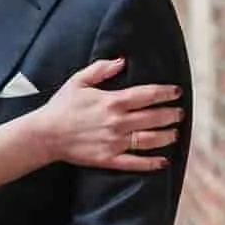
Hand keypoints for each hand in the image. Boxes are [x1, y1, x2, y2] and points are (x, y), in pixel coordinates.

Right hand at [38, 62, 185, 171]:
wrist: (45, 134)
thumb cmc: (62, 106)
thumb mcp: (79, 81)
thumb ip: (101, 69)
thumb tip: (122, 60)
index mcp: (112, 101)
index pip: (148, 95)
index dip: (166, 93)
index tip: (176, 92)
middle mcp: (117, 122)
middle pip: (154, 117)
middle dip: (171, 115)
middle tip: (179, 113)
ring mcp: (114, 142)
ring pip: (150, 140)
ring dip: (167, 136)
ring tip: (175, 133)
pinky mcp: (109, 159)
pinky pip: (135, 163)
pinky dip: (151, 163)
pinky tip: (163, 162)